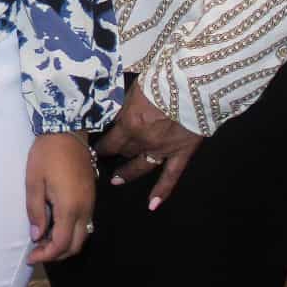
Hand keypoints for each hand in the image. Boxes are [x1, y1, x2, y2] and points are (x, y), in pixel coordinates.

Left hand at [25, 132, 95, 263]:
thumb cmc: (46, 154)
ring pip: (82, 236)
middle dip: (57, 254)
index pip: (62, 243)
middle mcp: (85, 209)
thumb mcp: (33, 181)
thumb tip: (36, 236)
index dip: (47, 255)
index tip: (31, 257)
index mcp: (70, 207)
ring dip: (65, 244)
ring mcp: (90, 204)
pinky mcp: (91, 197)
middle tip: (37, 252)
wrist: (67, 132)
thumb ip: (35, 210)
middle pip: (76, 245)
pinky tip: (55, 227)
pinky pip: (84, 224)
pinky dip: (71, 233)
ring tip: (44, 241)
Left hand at [94, 81, 203, 209]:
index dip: (101, 145)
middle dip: (114, 154)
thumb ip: (124, 106)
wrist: (194, 86)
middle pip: (124, 151)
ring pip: (141, 166)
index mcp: (129, 124)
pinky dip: (162, 191)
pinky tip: (153, 204)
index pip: (110, 141)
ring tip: (116, 180)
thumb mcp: (135, 89)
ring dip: (127, 173)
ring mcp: (163, 150)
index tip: (93, 148)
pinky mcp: (182, 154)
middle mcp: (143, 141)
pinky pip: (171, 177)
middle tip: (104, 159)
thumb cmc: (163, 81)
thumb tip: (114, 114)